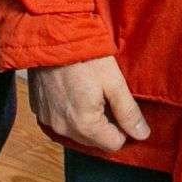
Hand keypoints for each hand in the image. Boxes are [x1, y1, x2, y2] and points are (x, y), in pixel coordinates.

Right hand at [31, 56, 150, 153]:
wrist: (52, 37)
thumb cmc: (85, 57)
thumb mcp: (114, 82)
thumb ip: (128, 112)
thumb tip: (142, 134)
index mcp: (84, 125)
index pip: (113, 144)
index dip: (123, 129)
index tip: (122, 108)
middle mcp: (63, 129)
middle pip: (94, 140)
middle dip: (105, 125)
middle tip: (107, 97)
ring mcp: (48, 120)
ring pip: (76, 132)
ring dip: (87, 120)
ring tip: (90, 93)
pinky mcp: (39, 110)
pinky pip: (60, 121)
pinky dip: (69, 113)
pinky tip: (73, 92)